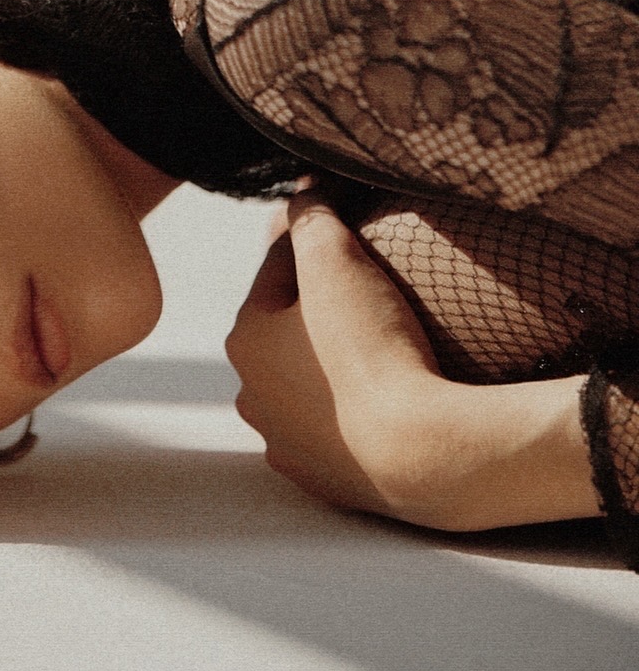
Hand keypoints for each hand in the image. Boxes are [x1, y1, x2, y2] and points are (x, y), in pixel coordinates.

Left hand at [225, 192, 599, 530]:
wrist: (426, 452)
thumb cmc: (374, 347)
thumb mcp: (337, 258)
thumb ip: (312, 213)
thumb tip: (303, 186)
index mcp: (245, 339)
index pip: (279, 271)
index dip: (317, 245)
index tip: (349, 232)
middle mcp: (253, 396)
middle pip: (290, 331)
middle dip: (322, 308)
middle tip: (373, 290)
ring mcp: (289, 446)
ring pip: (311, 386)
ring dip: (336, 365)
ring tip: (384, 345)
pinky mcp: (328, 485)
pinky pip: (340, 434)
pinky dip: (357, 414)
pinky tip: (388, 398)